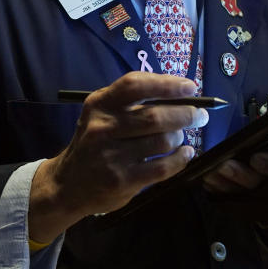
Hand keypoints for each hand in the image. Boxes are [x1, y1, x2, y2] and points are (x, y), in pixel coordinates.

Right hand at [29, 72, 208, 241]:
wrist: (68, 184)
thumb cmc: (93, 143)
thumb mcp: (101, 115)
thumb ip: (131, 103)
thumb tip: (179, 95)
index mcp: (99, 104)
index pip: (135, 85)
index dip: (166, 84)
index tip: (191, 87)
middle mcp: (102, 127)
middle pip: (154, 115)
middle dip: (185, 113)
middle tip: (200, 115)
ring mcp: (111, 156)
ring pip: (162, 141)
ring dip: (180, 137)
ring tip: (181, 137)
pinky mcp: (122, 181)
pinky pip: (163, 167)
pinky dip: (181, 159)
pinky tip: (185, 154)